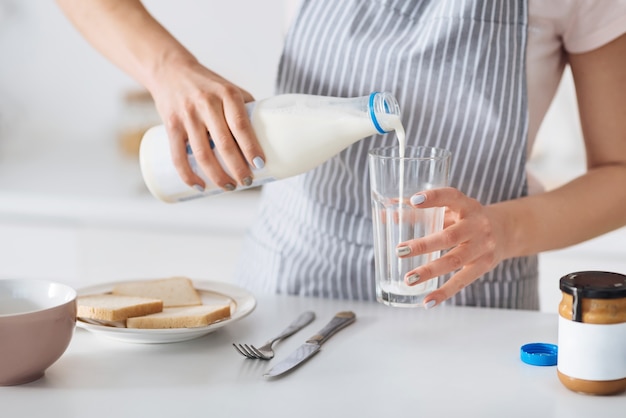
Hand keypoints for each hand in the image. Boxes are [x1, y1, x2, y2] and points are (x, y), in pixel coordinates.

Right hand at [148, 58, 264, 191]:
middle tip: (247, 182)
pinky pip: (178, 155)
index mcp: (226, 94)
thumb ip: (245, 109)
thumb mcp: (229, 89)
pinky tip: (200, 186)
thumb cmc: (208, 85)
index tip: (261, 165)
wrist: (170, 69)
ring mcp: (187, 115)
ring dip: (217, 176)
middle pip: (224, 144)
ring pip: (203, 153)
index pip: (241, 125)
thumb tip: (268, 137)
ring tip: (229, 187)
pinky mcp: (171, 125)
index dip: (251, 148)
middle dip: (237, 168)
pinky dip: (188, 175)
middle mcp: (206, 103)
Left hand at [395, 187, 509, 307]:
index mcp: (467, 206)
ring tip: (408, 279)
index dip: (434, 198)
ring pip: (454, 261)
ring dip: (429, 271)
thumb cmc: (467, 218)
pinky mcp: (484, 266)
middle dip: (424, 245)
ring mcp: (483, 247)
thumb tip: (388, 215)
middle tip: (400, 251)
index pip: (451, 197)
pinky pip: (462, 281)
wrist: (506, 231)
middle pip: (450, 236)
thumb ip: (424, 212)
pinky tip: (427, 302)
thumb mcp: (452, 210)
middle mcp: (477, 225)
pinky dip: (444, 293)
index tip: (414, 201)